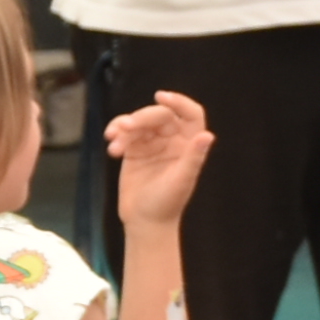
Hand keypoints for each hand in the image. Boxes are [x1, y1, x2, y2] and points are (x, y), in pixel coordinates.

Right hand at [107, 89, 211, 231]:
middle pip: (159, 115)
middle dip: (141, 117)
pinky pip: (126, 133)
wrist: (144, 222)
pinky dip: (117, 133)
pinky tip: (111, 145)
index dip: (179, 102)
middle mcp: (173, 140)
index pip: (190, 114)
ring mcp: (153, 143)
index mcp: (189, 144)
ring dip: (124, 127)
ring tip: (113, 140)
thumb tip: (207, 135)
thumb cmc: (167, 204)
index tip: (161, 97)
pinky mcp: (134, 150)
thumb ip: (193, 157)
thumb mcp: (182, 180)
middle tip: (125, 127)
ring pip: (139, 122)